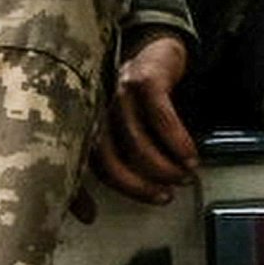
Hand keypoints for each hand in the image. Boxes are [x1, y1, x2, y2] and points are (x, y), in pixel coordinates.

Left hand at [88, 34, 200, 200]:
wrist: (157, 47)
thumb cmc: (138, 96)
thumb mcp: (120, 125)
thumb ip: (116, 155)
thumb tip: (109, 203)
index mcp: (85, 122)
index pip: (75, 161)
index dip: (77, 191)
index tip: (90, 217)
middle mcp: (95, 107)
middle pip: (106, 156)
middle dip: (134, 184)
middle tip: (163, 197)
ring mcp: (118, 92)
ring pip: (135, 139)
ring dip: (162, 165)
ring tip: (182, 176)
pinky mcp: (144, 79)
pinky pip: (160, 117)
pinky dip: (176, 141)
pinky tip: (189, 155)